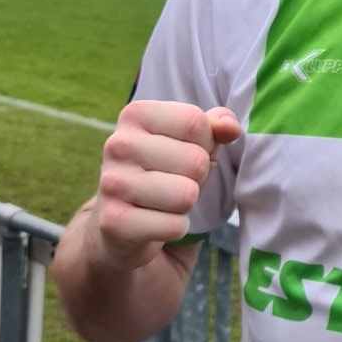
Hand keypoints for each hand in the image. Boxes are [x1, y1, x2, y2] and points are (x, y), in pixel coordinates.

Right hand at [91, 99, 238, 270]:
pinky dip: (176, 228)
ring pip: (187, 195)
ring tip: (165, 201)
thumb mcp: (192, 141)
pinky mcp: (114, 221)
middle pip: (196, 160)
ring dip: (186, 204)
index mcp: (135, 114)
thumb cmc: (164, 172)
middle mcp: (118, 144)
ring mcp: (112, 183)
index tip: (185, 152)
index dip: (205, 143)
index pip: (196, 122)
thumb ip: (215, 126)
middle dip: (197, 177)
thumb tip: (230, 128)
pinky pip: (175, 225)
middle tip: (173, 182)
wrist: (120, 222)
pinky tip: (155, 222)